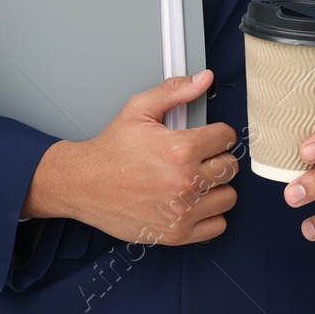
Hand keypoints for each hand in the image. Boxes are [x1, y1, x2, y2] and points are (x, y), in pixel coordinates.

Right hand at [66, 70, 239, 246]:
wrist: (84, 183)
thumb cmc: (110, 150)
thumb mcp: (139, 109)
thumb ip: (175, 91)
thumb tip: (204, 79)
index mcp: (179, 149)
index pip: (227, 137)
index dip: (218, 133)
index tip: (209, 136)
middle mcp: (184, 182)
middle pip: (230, 167)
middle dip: (218, 157)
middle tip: (200, 157)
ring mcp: (182, 211)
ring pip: (229, 197)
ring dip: (217, 187)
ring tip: (198, 179)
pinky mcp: (177, 233)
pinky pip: (217, 225)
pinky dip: (211, 214)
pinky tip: (196, 202)